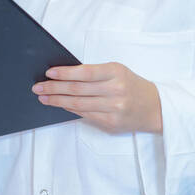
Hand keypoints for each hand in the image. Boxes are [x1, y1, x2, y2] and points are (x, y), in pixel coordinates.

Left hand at [33, 62, 162, 134]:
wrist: (155, 107)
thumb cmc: (132, 86)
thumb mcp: (118, 72)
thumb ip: (95, 74)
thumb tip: (64, 77)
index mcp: (116, 72)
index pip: (85, 72)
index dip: (65, 73)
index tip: (49, 73)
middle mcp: (116, 90)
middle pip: (78, 89)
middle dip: (54, 88)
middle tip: (38, 87)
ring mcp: (114, 109)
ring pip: (78, 104)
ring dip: (57, 101)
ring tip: (44, 97)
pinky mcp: (111, 123)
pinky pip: (85, 115)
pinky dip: (70, 110)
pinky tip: (60, 105)